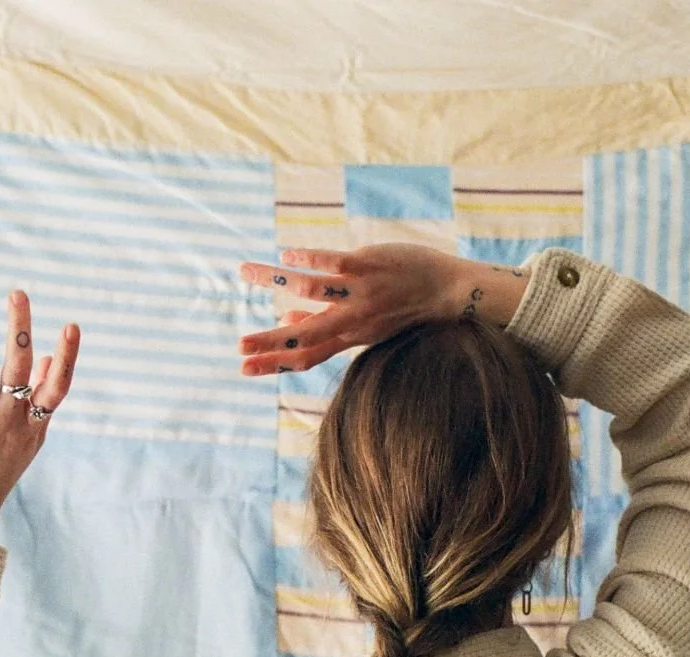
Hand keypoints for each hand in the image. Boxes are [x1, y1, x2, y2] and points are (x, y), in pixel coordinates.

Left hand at [0, 291, 79, 539]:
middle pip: (18, 369)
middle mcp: (9, 424)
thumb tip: (46, 359)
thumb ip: (38, 402)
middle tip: (18, 293)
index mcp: (34, 428)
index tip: (72, 325)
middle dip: (19, 328)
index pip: (57, 388)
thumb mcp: (27, 441)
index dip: (66, 356)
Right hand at [235, 243, 464, 374]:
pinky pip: (332, 262)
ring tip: (245, 272)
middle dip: (270, 342)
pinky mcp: (367, 266)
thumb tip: (287, 320)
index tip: (245, 367)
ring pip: (310, 289)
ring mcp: (360, 293)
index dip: (275, 363)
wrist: (450, 293)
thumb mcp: (365, 325)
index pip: (307, 356)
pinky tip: (286, 255)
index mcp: (350, 337)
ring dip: (274, 281)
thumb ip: (326, 324)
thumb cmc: (405, 307)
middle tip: (239, 346)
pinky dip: (307, 258)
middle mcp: (353, 320)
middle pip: (305, 336)